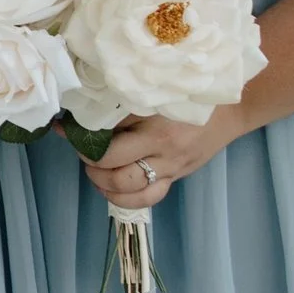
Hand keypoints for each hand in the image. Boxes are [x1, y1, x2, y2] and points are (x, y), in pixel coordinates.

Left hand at [76, 106, 247, 209]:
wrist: (230, 108)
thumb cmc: (186, 94)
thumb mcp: (153, 94)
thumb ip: (122, 106)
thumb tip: (82, 112)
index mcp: (154, 123)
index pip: (108, 135)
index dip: (79, 133)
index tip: (63, 127)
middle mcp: (163, 149)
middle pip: (114, 166)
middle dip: (89, 161)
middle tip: (81, 150)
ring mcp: (172, 167)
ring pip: (131, 189)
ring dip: (104, 184)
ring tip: (95, 172)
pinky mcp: (177, 177)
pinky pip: (150, 197)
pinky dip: (125, 198)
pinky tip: (112, 189)